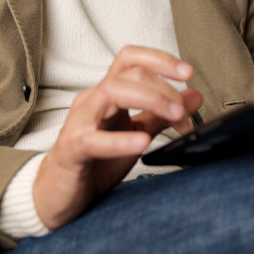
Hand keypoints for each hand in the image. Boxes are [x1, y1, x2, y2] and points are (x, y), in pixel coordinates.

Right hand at [33, 46, 201, 229]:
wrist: (59, 194)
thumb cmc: (95, 161)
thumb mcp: (136, 134)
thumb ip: (162, 115)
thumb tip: (194, 96)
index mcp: (108, 94)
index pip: (131, 59)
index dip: (161, 59)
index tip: (188, 73)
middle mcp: (93, 100)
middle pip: (129, 74)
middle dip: (164, 89)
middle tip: (185, 114)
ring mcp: (80, 122)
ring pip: (112, 92)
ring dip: (151, 100)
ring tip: (175, 118)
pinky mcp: (72, 149)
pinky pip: (94, 139)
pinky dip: (120, 140)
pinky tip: (143, 143)